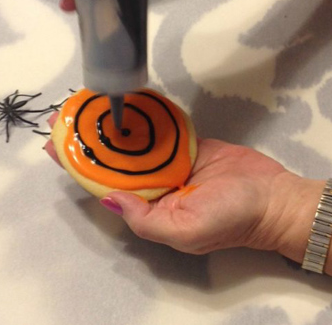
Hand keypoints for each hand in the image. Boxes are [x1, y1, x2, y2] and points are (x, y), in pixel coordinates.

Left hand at [44, 116, 311, 255]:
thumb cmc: (232, 218)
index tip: (56, 144)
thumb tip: (107, 198)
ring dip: (113, 125)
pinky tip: (126, 101)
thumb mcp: (186, 230)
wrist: (275, 197)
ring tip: (88, 104)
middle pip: (116, 159)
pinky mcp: (189, 144)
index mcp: (149, 207)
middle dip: (91, 139)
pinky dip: (145, 116)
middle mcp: (155, 185)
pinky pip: (162, 129)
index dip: (80, 164)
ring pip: (136, 142)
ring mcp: (172, 162)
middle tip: (67, 114)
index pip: (105, 183)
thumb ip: (145, 218)